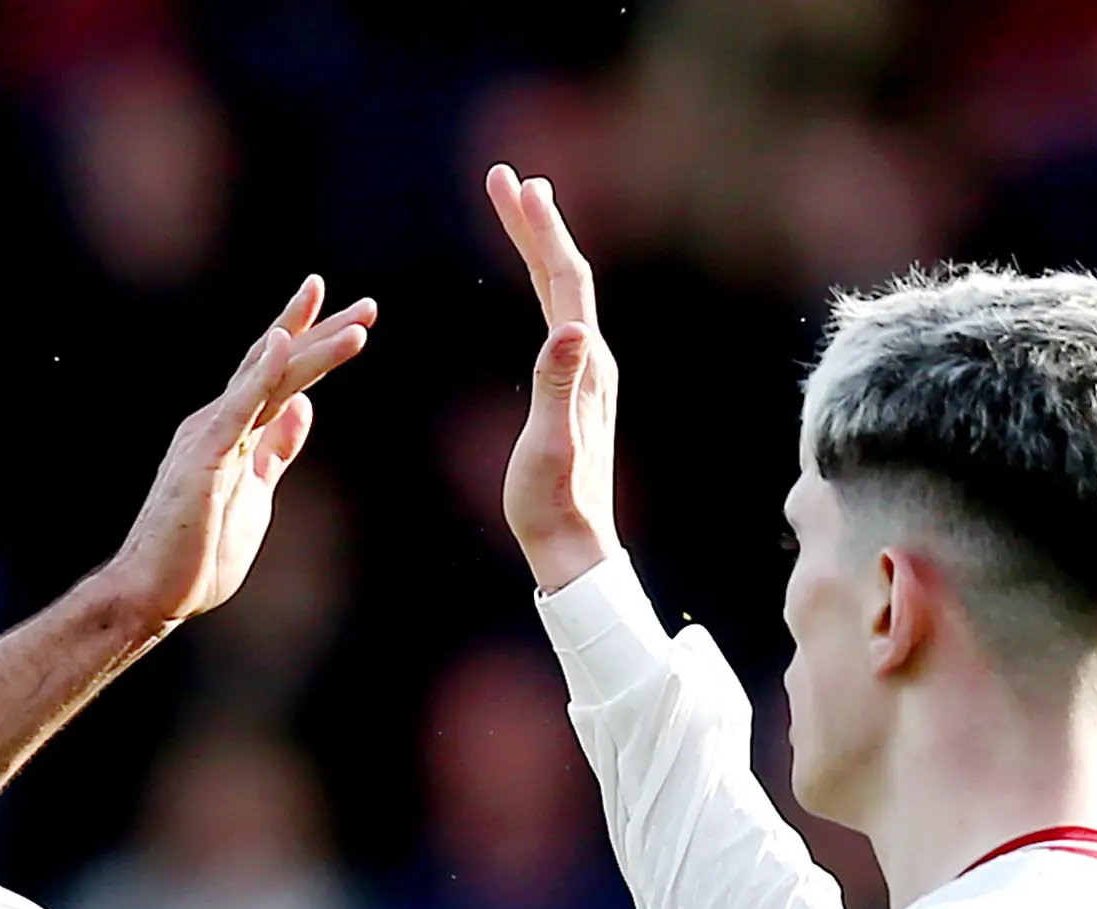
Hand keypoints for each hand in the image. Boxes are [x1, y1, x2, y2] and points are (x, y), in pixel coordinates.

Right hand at [101, 278, 377, 632]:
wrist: (152, 593)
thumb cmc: (198, 554)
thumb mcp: (255, 492)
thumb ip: (276, 451)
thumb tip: (302, 408)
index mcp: (231, 432)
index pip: (274, 375)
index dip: (308, 339)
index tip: (349, 316)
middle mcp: (219, 423)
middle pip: (276, 365)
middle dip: (322, 334)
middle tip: (369, 308)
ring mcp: (211, 437)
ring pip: (268, 381)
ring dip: (312, 351)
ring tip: (357, 329)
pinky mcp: (204, 459)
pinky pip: (238, 411)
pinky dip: (261, 375)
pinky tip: (282, 343)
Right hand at [486, 165, 622, 594]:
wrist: (572, 544)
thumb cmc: (553, 503)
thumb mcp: (550, 445)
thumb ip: (557, 385)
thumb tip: (567, 328)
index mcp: (584, 363)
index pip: (562, 278)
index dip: (537, 229)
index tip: (512, 185)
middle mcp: (590, 358)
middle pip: (565, 273)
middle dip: (535, 222)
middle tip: (506, 177)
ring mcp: (584, 371)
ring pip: (563, 291)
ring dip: (540, 245)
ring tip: (522, 207)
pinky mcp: (573, 387)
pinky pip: (557, 315)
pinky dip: (542, 281)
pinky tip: (535, 279)